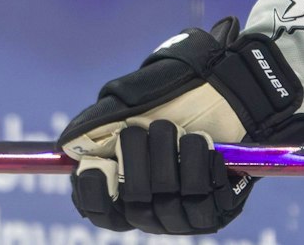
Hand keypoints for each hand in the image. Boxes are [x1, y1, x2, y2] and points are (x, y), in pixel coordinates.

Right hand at [58, 17, 303, 234]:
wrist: (235, 90)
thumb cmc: (182, 94)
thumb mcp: (134, 99)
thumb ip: (99, 122)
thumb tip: (68, 146)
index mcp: (124, 184)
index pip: (99, 210)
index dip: (94, 194)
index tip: (98, 166)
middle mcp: (150, 205)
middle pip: (132, 205)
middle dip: (142, 160)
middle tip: (159, 128)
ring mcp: (182, 212)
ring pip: (167, 206)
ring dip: (175, 159)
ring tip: (187, 132)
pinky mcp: (214, 212)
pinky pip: (202, 207)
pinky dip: (203, 170)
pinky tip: (210, 149)